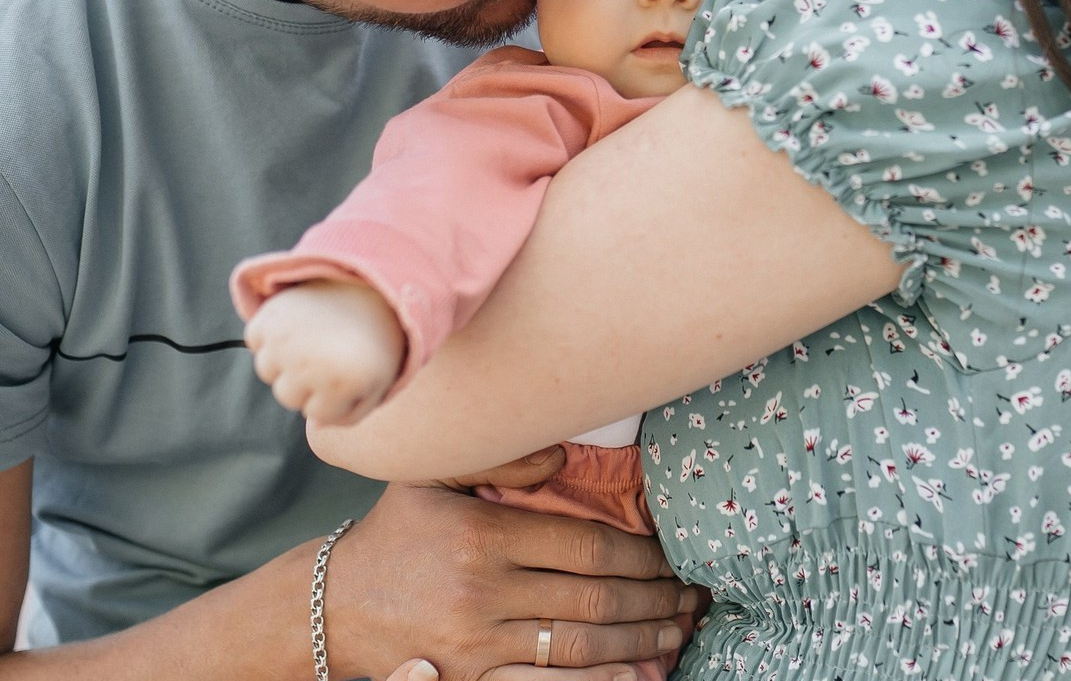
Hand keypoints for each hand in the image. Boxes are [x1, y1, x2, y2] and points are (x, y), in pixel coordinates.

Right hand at [243, 280, 404, 423]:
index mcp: (341, 383)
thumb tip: (316, 424)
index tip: (350, 370)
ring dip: (285, 357)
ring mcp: (285, 340)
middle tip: (331, 348)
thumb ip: (350, 414)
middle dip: (308, 379)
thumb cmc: (376, 337)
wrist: (371, 282)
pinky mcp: (269, 317)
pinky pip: (255, 340)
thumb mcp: (378, 381)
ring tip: (314, 333)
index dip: (334, 395)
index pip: (314, 414)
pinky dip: (269, 333)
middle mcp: (309, 364)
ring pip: (267, 370)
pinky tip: (298, 320)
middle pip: (287, 395)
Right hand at [324, 469, 696, 680]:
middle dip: (654, 598)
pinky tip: (633, 675)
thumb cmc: (397, 529)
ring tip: (677, 628)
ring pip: (579, 649)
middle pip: (593, 599)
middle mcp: (484, 592)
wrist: (333, 605)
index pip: (586, 546)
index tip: (672, 553)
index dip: (641, 554)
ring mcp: (477, 646)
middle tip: (692, 592)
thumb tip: (565, 457)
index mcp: (484, 534)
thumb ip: (502, 456)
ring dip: (639, 641)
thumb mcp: (434, 473)